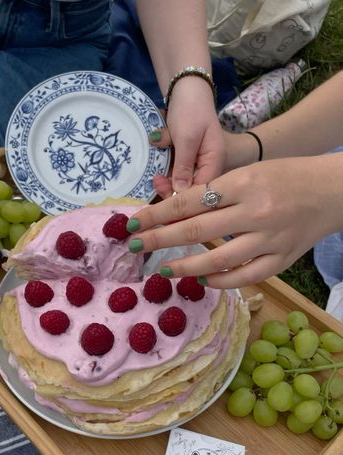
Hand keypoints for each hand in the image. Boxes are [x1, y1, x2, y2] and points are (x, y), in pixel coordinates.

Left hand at [127, 156, 341, 287]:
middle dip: (158, 240)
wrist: (332, 190)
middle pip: (195, 229)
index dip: (156, 214)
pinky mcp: (281, 260)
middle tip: (134, 247)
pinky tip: (202, 280)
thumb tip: (172, 214)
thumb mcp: (247, 173)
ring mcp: (269, 239)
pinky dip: (220, 281)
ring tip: (164, 269)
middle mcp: (254, 211)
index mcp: (243, 183)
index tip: (132, 223)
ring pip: (217, 259)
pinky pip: (244, 277)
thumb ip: (215, 193)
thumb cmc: (285, 177)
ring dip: (184, 266)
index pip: (188, 201)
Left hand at [151, 79, 224, 194]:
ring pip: (180, 180)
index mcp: (215, 162)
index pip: (201, 191)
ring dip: (166, 173)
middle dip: (170, 186)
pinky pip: (175, 168)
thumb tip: (180, 192)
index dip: (181, 197)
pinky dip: (165, 163)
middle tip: (154, 179)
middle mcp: (208, 165)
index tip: (161, 192)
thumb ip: (183, 166)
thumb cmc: (190, 110)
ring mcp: (197, 162)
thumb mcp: (186, 138)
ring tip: (155, 165)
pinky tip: (159, 149)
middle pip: (190, 189)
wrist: (187, 88)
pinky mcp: (187, 157)